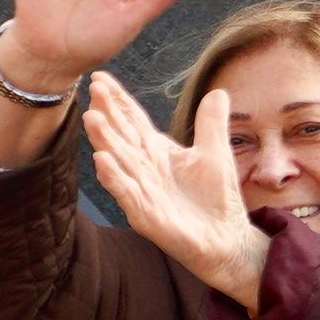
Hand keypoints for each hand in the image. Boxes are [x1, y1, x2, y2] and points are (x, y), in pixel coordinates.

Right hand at [84, 74, 269, 305]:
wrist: (227, 240)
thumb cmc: (216, 200)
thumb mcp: (216, 154)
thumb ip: (211, 124)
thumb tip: (217, 91)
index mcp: (157, 153)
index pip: (133, 122)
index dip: (118, 101)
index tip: (100, 78)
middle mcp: (144, 170)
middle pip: (122, 137)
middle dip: (107, 115)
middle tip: (92, 90)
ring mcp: (142, 193)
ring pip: (120, 163)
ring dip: (105, 142)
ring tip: (92, 119)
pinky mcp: (147, 217)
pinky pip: (128, 195)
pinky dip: (115, 179)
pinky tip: (102, 161)